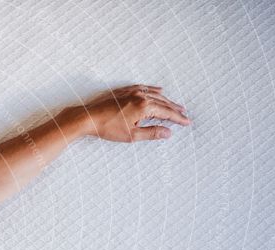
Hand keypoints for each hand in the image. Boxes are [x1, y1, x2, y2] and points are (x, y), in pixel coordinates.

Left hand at [60, 84, 189, 141]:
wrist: (88, 117)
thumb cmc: (107, 128)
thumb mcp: (131, 135)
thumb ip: (152, 133)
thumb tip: (168, 133)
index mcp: (144, 106)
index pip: (166, 112)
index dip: (178, 118)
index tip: (187, 122)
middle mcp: (140, 96)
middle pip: (163, 102)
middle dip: (174, 109)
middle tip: (184, 114)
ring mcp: (132, 91)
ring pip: (155, 94)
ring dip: (166, 100)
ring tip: (175, 105)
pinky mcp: (124, 90)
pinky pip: (144, 88)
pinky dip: (153, 90)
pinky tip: (159, 90)